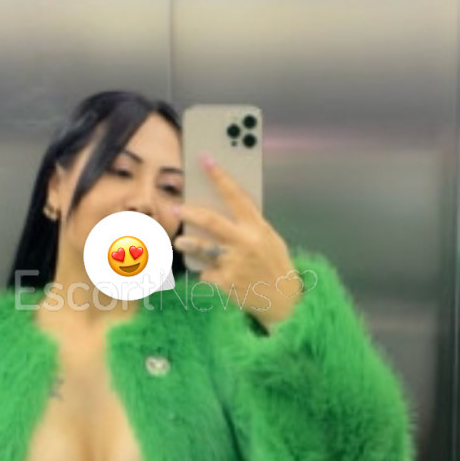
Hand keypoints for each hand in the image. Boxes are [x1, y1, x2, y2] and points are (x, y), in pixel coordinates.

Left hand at [171, 153, 304, 326]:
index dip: (219, 176)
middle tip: (176, 206)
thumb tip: (224, 208)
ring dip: (187, 242)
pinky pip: (205, 273)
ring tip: (180, 240)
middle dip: (190, 211)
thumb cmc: (275, 265)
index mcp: (258, 228)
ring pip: (201, 247)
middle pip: (210, 220)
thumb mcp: (270, 239)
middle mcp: (245, 243)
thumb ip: (250, 225)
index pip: (236, 196)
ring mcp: (233, 264)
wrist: (283, 301)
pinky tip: (212, 275)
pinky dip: (206, 272)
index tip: (205, 159)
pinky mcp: (224, 283)